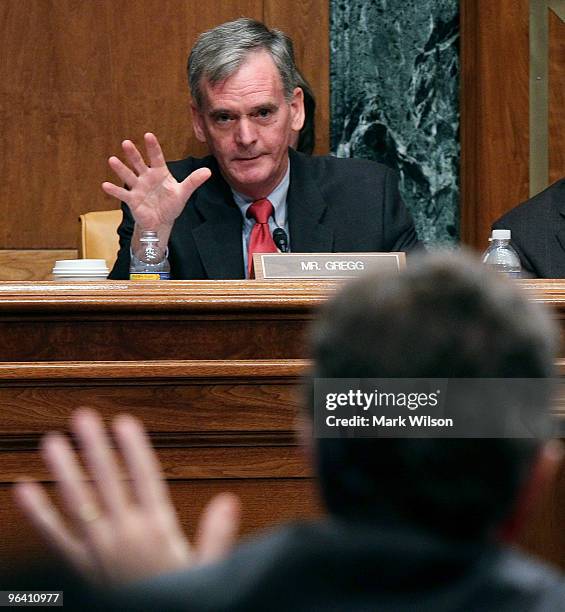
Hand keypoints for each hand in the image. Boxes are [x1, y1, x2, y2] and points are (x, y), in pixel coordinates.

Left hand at [13, 409, 239, 585]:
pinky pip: (55, 536)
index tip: (126, 422)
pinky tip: (23, 490)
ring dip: (64, 470)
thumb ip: (215, 535)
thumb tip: (228, 501)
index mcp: (157, 531)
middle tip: (83, 416)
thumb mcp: (204, 572)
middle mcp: (124, 534)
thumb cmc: (176, 601)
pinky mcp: (78, 566)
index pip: (145, 478)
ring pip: (78, 502)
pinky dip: (38, 513)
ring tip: (52, 441)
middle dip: (95, 447)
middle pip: (107, 481)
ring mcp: (97, 549)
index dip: (134, 449)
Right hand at [102, 133, 210, 230]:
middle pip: (139, 164)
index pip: (157, 157)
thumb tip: (208, 171)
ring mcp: (138, 188)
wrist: (161, 221)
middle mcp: (147, 177)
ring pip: (128, 176)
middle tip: (126, 143)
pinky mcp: (132, 200)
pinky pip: (122, 194)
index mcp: (160, 173)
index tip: (148, 135)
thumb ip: (193, 181)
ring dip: (120, 168)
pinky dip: (114, 190)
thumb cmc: (171, 204)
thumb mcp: (183, 193)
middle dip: (133, 154)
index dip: (153, 147)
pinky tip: (105, 185)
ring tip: (112, 160)